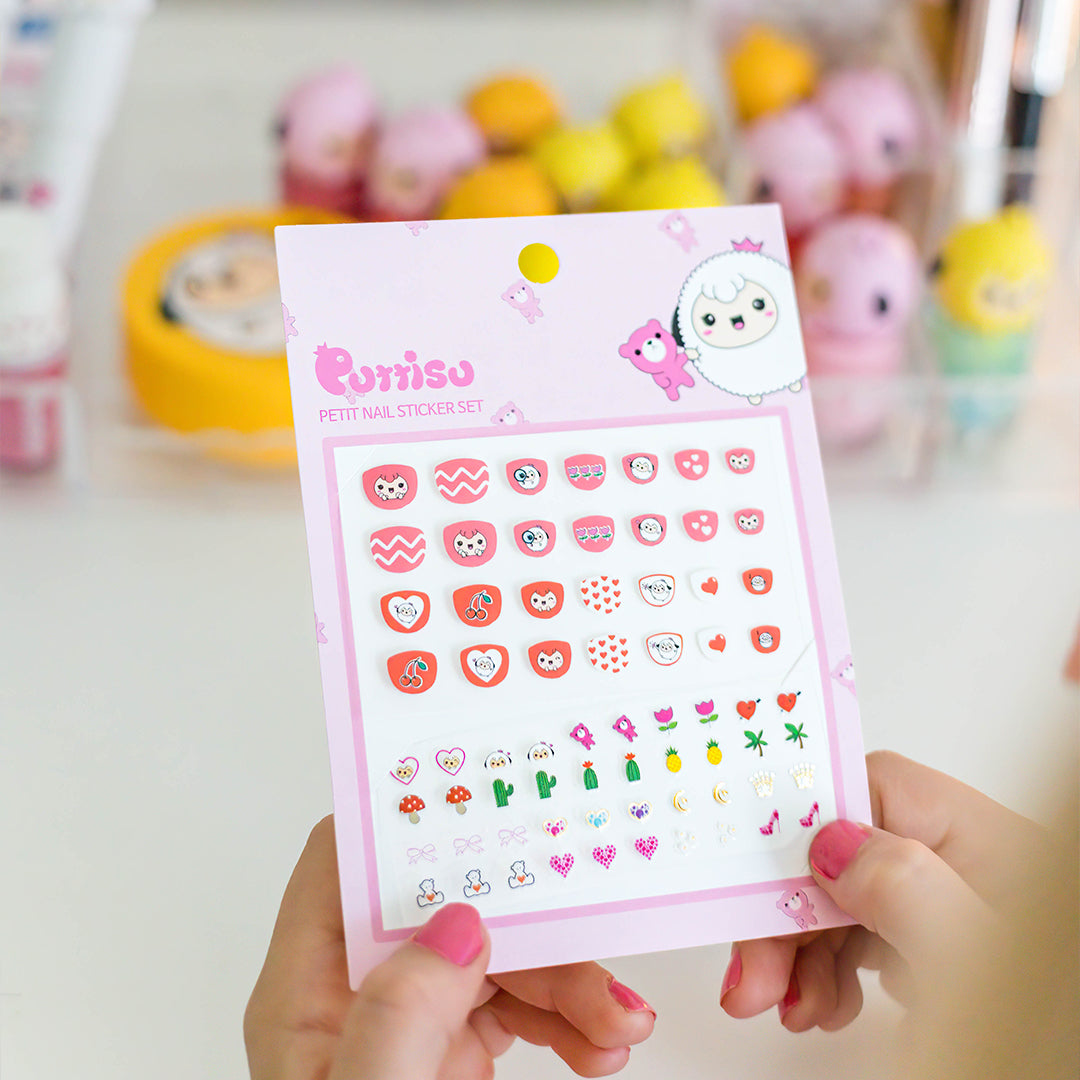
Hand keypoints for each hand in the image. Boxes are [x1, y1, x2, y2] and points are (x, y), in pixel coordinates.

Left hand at [244, 817, 654, 1079]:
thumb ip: (402, 1018)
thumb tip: (454, 921)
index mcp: (308, 991)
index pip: (344, 863)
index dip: (406, 820)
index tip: (486, 797)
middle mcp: (357, 993)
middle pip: (448, 906)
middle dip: (530, 921)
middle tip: (594, 938)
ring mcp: (410, 1022)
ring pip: (496, 955)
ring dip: (566, 977)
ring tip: (618, 1022)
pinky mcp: (453, 1054)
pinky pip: (517, 1004)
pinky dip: (566, 1016)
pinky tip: (600, 1042)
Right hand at [719, 751, 1043, 1031]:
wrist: (1059, 1063)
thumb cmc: (1048, 1029)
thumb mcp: (970, 959)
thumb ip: (907, 887)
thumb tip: (834, 845)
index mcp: (985, 838)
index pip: (871, 789)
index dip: (804, 824)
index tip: (754, 879)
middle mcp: (965, 863)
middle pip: (846, 850)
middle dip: (789, 908)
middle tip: (754, 971)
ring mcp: (950, 907)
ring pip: (846, 897)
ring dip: (800, 947)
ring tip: (789, 1003)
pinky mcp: (938, 948)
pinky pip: (863, 937)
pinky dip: (827, 969)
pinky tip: (824, 1005)